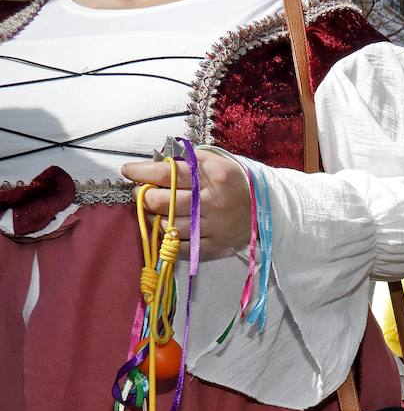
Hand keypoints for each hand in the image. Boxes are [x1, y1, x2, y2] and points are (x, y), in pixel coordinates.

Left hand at [121, 152, 251, 259]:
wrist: (268, 207)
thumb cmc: (235, 181)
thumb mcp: (215, 162)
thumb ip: (187, 162)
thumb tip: (153, 168)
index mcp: (213, 175)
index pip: (167, 173)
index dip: (142, 172)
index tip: (128, 171)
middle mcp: (213, 201)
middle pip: (163, 202)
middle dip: (145, 197)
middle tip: (142, 194)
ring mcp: (216, 226)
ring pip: (169, 227)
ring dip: (155, 219)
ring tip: (157, 212)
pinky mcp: (218, 246)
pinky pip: (184, 248)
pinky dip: (170, 241)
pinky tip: (169, 231)